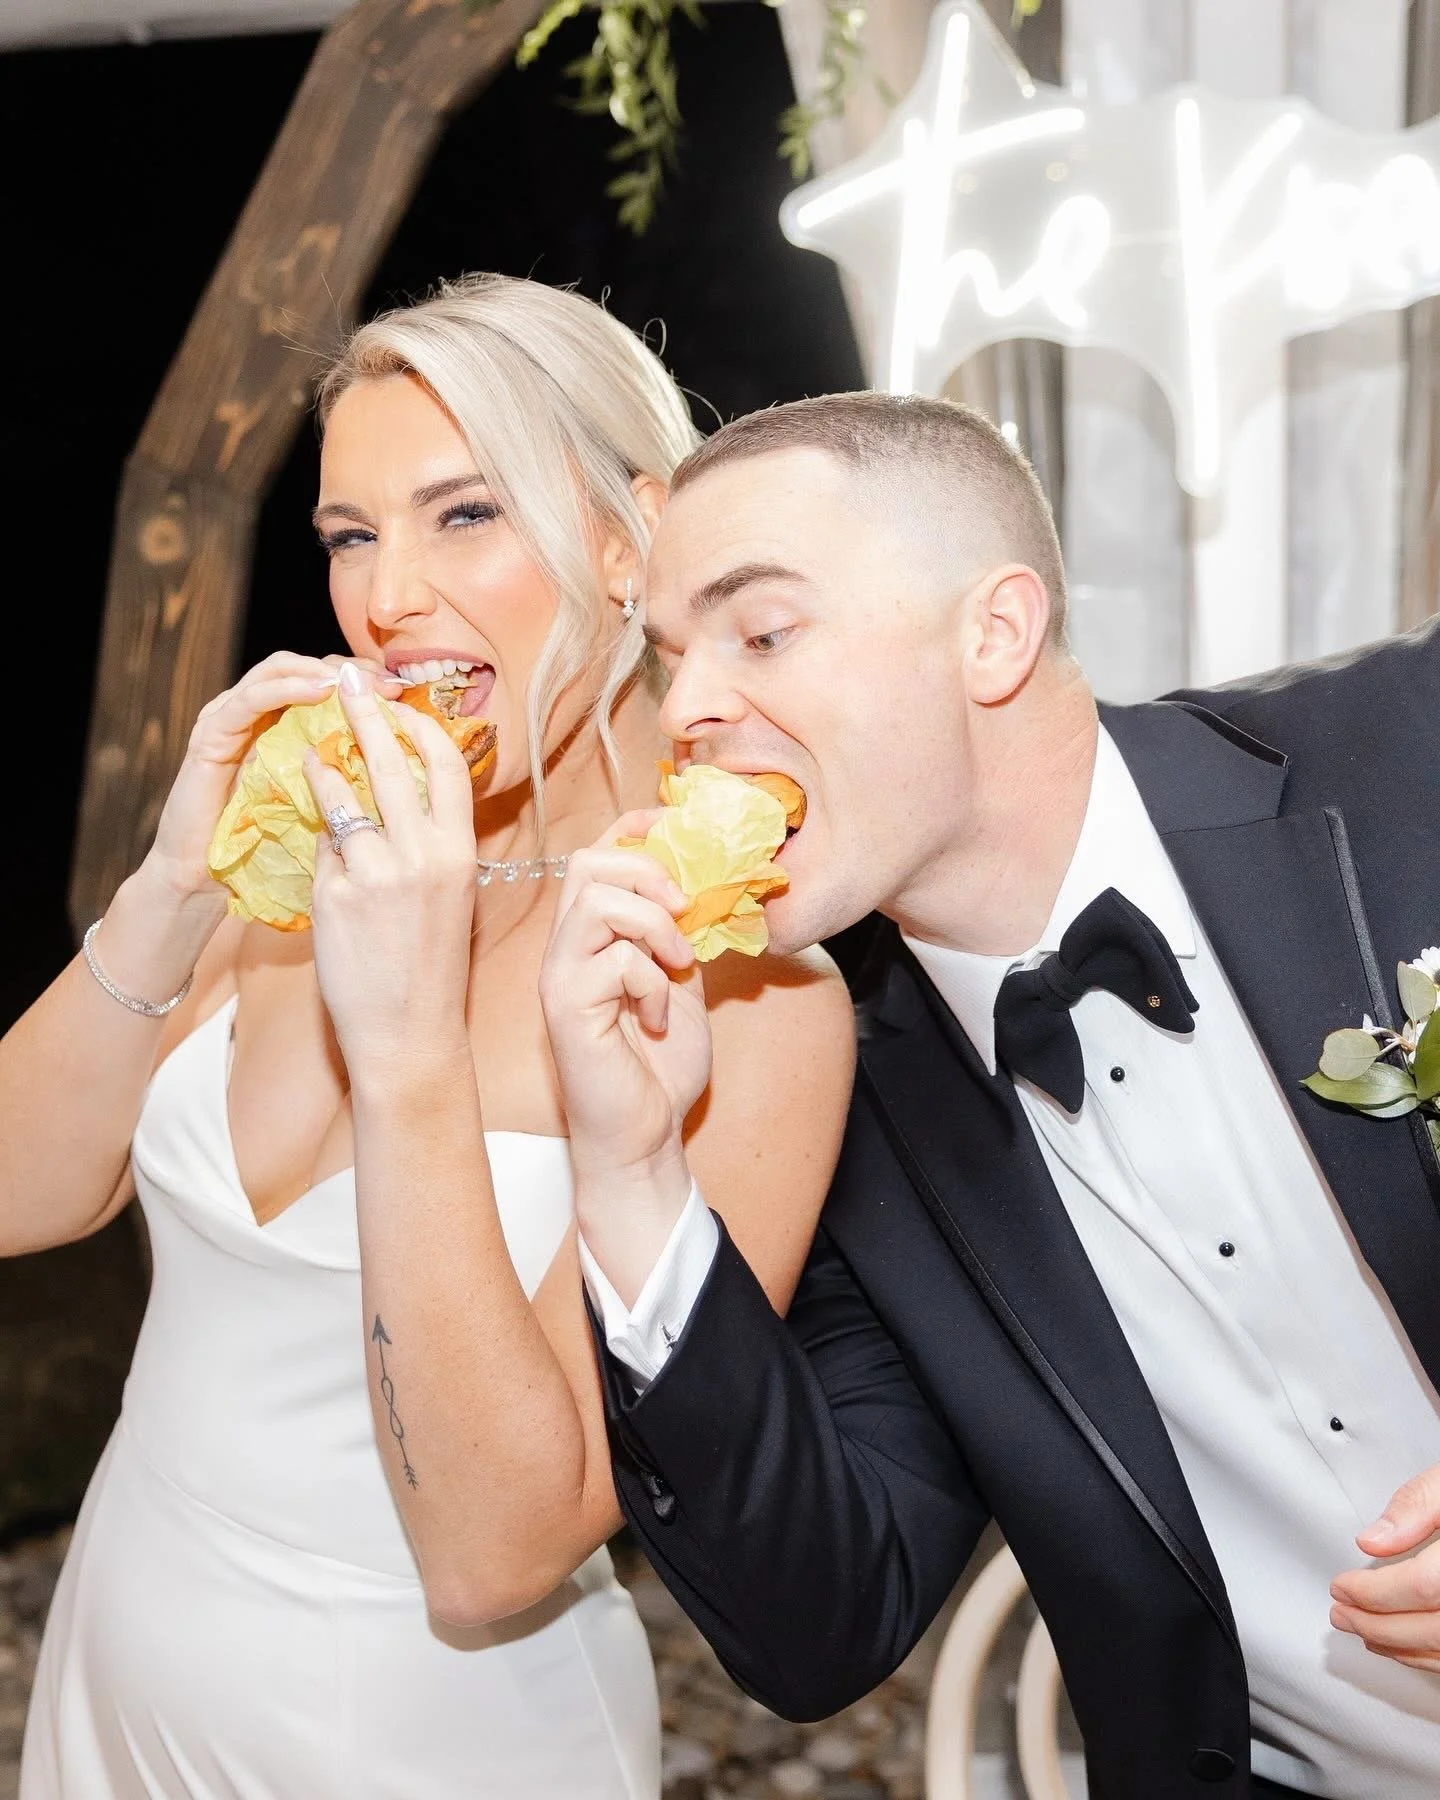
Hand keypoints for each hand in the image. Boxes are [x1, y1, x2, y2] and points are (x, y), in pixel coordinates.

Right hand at [144, 650, 398, 907]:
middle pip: (310, 667)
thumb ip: (352, 782)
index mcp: (288, 728)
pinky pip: (249, 700)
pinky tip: (319, 692)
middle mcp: (260, 715)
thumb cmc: (267, 852)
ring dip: (320, 670)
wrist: (204, 882)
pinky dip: (285, 689)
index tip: (407, 694)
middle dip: (353, 671)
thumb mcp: (323, 810)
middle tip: (388, 683)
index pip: (332, 683)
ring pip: (279, 670)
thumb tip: (411, 768)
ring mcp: (231, 719)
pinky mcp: (210, 736)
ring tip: (355, 682)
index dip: (370, 683)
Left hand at [303, 667, 476, 1071]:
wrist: (408, 1032)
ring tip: (312, 750)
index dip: (420, 725)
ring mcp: (375, 874)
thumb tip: (398, 794)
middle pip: (391, 763)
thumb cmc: (430, 966)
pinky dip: (318, 842)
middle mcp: (421, 856)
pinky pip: (321, 850)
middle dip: (365, 713)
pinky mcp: (334, 895)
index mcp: (458, 853)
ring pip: (344, 798)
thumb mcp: (448, 895)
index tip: (398, 703)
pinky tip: (317, 848)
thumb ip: (430, 844)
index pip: (445, 766)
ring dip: (325, 767)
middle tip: (345, 680)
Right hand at [539, 821, 704, 1189]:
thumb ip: (681, 934)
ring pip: (595, 902)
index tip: (680, 837)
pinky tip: (658, 1016)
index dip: (637, 832)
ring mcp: (560, 977)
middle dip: (648, 873)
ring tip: (677, 965)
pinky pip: (615, 961)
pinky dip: (652, 982)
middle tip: (684, 911)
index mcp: (590, 937)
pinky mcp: (565, 1009)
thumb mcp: (682, 983)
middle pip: (588, 863)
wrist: (646, 1135)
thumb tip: (708, 884)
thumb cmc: (659, 1066)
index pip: (597, 854)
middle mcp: (565, 949)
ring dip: (653, 926)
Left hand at [1330, 1465, 1439, 1671]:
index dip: (1375, 1592)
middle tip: (1341, 1614)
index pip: (1423, 1585)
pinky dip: (1426, 1656)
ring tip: (1362, 1630)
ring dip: (1398, 1646)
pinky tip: (1401, 1645)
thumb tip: (1373, 1540)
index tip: (1342, 1586)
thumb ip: (1415, 1504)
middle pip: (1432, 1627)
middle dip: (1377, 1625)